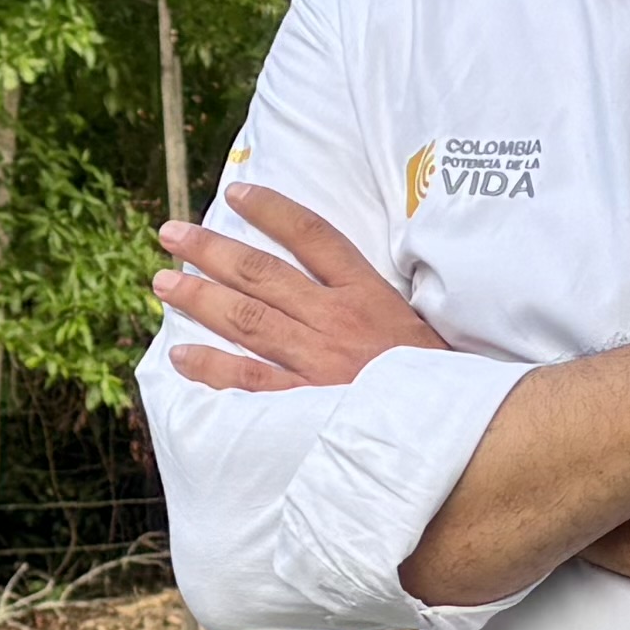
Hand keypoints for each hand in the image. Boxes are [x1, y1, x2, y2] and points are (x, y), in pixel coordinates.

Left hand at [152, 186, 442, 391]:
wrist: (466, 436)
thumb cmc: (446, 385)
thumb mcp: (422, 329)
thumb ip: (382, 307)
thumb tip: (349, 287)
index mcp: (369, 295)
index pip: (314, 236)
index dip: (272, 210)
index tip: (238, 193)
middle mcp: (336, 321)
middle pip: (262, 273)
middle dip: (211, 250)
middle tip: (171, 234)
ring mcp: (317, 362)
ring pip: (246, 318)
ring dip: (199, 298)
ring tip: (163, 282)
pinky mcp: (306, 406)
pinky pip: (247, 382)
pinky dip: (211, 367)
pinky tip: (180, 354)